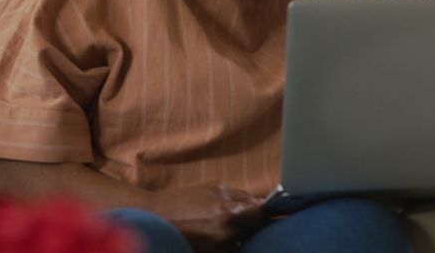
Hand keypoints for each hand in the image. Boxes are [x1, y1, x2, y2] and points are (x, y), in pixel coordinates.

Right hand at [147, 184, 265, 250]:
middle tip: (262, 217)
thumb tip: (262, 202)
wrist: (155, 218)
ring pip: (246, 241)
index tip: (278, 209)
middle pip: (258, 230)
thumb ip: (241, 196)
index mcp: (231, 212)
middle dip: (260, 223)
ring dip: (247, 233)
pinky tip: (227, 233)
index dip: (272, 211)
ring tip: (235, 223)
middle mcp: (228, 233)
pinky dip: (234, 241)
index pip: (264, 215)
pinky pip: (232, 248)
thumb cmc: (184, 199)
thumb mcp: (215, 188)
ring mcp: (220, 248)